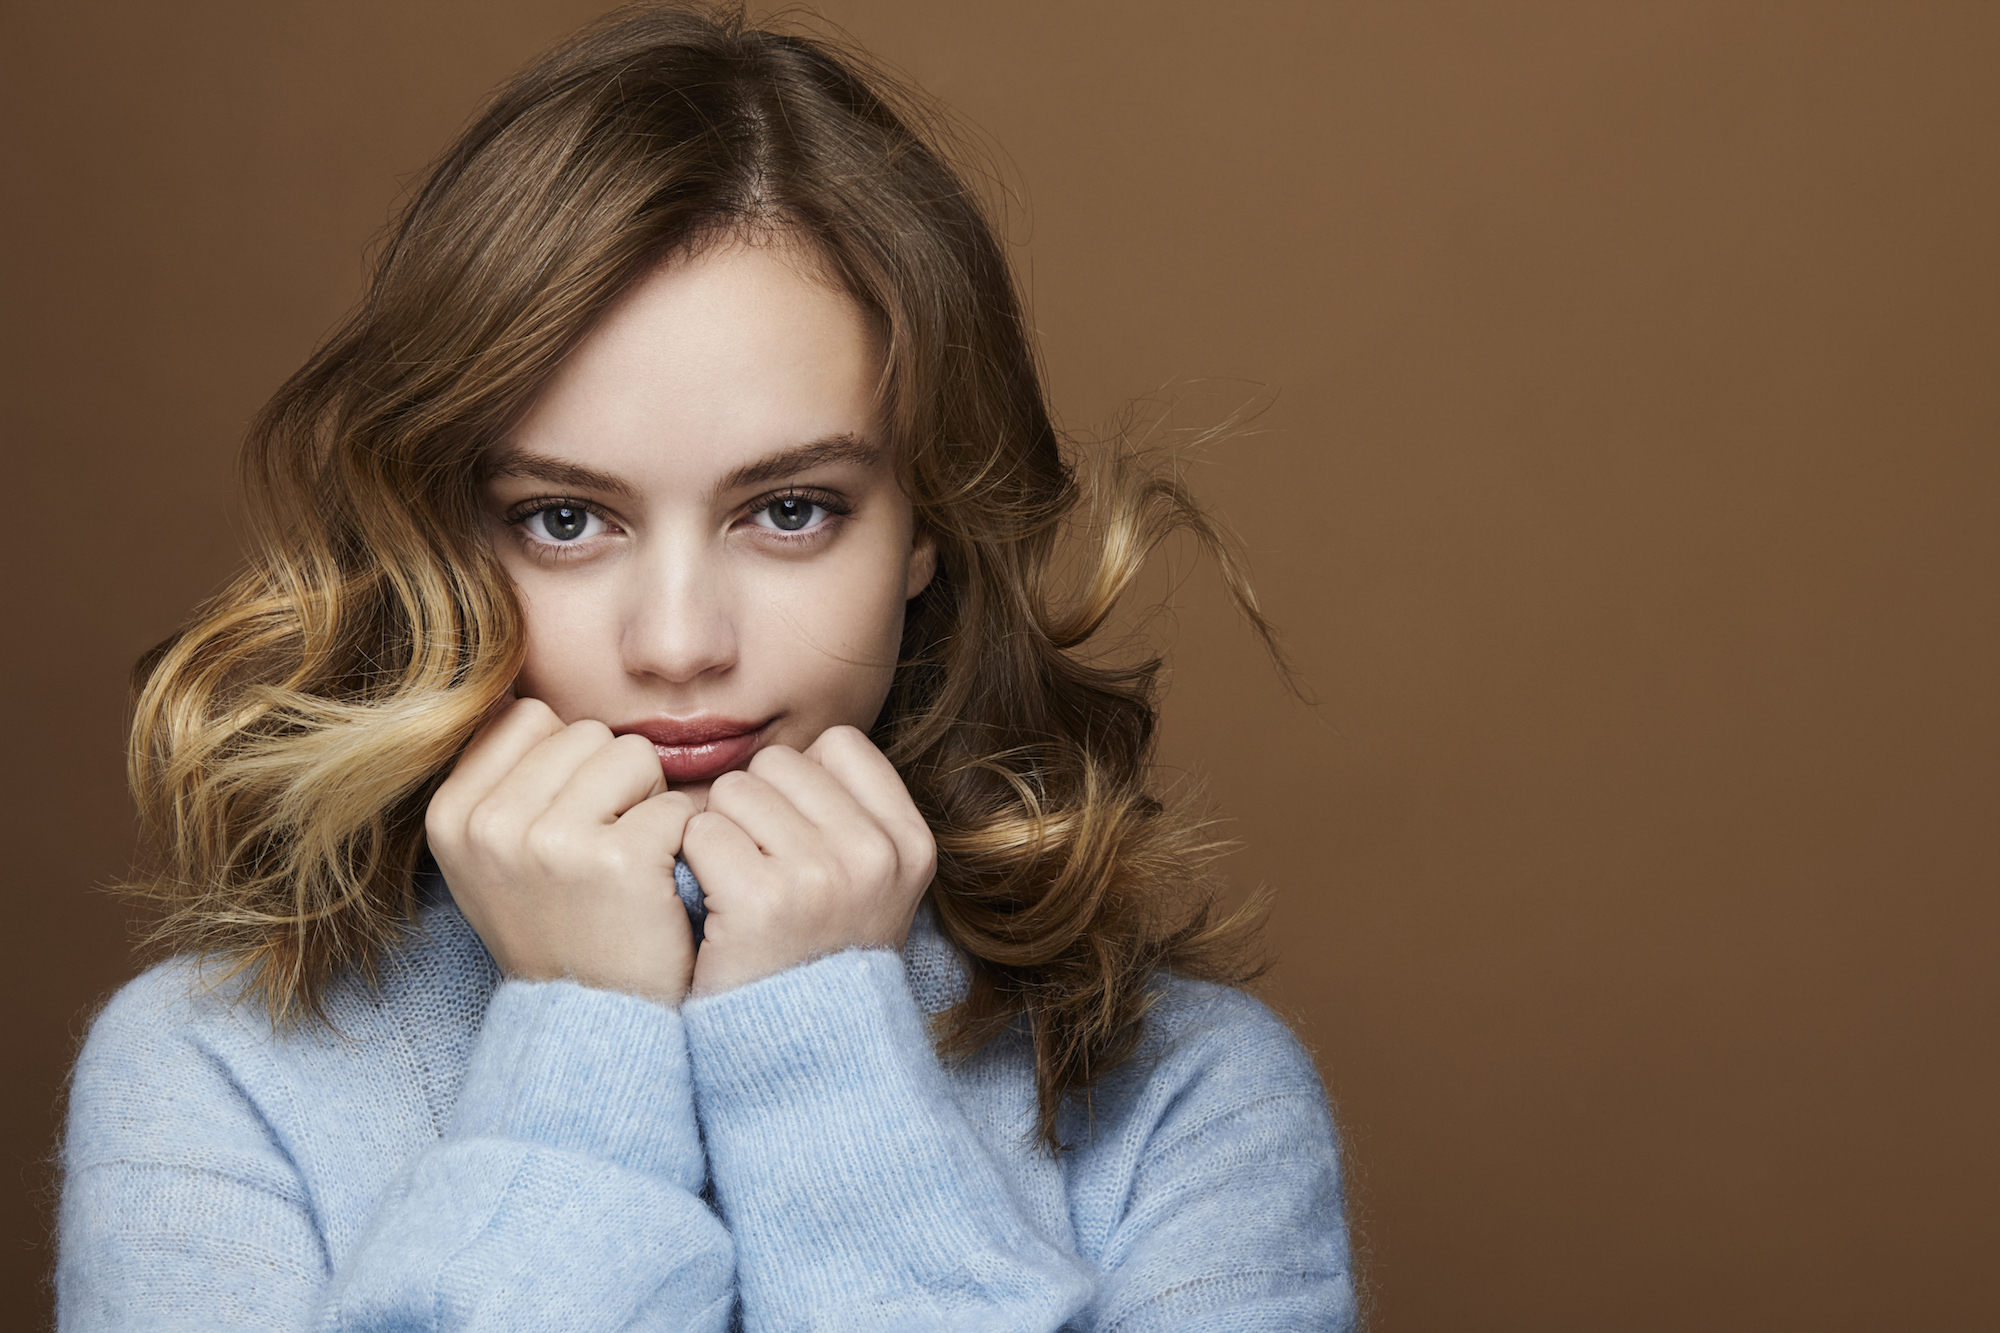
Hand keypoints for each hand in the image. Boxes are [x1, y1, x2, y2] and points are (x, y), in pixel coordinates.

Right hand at [425, 697, 698, 1003]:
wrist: (596, 1022)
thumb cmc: (561, 924)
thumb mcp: (497, 853)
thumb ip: (503, 774)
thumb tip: (513, 682)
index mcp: (451, 815)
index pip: (528, 716)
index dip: (567, 761)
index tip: (566, 824)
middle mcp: (490, 825)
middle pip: (586, 732)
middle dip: (611, 781)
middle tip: (603, 853)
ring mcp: (548, 843)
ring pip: (633, 755)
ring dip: (649, 803)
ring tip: (628, 865)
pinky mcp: (615, 862)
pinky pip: (676, 804)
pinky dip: (682, 840)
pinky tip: (657, 886)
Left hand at [684, 725, 935, 994]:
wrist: (796, 1056)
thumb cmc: (817, 958)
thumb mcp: (869, 885)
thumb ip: (847, 813)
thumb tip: (791, 749)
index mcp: (910, 843)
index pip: (839, 744)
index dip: (801, 783)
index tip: (796, 836)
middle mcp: (875, 853)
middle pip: (779, 762)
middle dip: (755, 808)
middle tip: (760, 870)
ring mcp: (823, 874)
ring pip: (735, 790)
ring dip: (720, 833)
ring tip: (738, 890)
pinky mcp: (763, 899)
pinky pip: (702, 831)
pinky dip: (692, 864)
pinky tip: (714, 904)